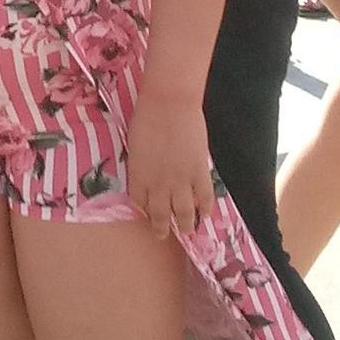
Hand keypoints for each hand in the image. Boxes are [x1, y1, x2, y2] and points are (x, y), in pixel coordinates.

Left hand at [126, 93, 214, 240]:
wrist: (169, 104)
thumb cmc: (146, 117)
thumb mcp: (134, 144)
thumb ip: (140, 163)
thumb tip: (146, 169)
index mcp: (138, 176)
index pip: (139, 202)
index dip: (144, 210)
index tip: (147, 213)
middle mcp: (158, 185)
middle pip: (160, 214)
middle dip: (161, 228)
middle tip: (162, 235)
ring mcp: (180, 181)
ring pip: (183, 213)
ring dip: (185, 225)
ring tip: (187, 232)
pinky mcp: (199, 173)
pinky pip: (203, 197)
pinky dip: (205, 208)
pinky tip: (205, 214)